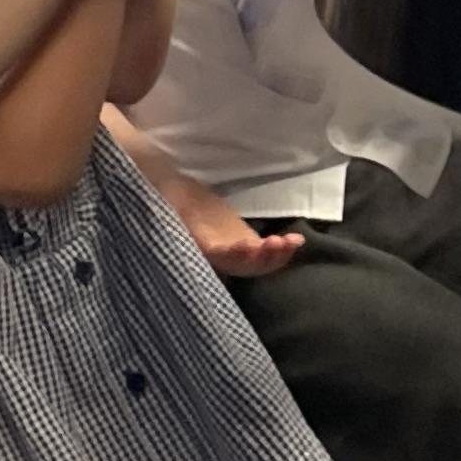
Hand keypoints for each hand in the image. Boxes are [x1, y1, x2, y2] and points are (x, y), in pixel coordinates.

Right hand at [165, 168, 307, 280]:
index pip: (215, 255)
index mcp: (195, 245)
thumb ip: (174, 204)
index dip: (231, 255)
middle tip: (275, 243)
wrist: (174, 194)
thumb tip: (165, 205)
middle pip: (240, 266)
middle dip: (260, 259)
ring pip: (255, 264)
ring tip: (290, 242)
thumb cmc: (167, 196)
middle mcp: (214, 256)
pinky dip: (280, 249)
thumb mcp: (168, 201)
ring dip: (275, 256)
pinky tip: (295, 240)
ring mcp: (231, 253)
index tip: (245, 246)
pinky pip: (263, 253)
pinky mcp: (243, 244)